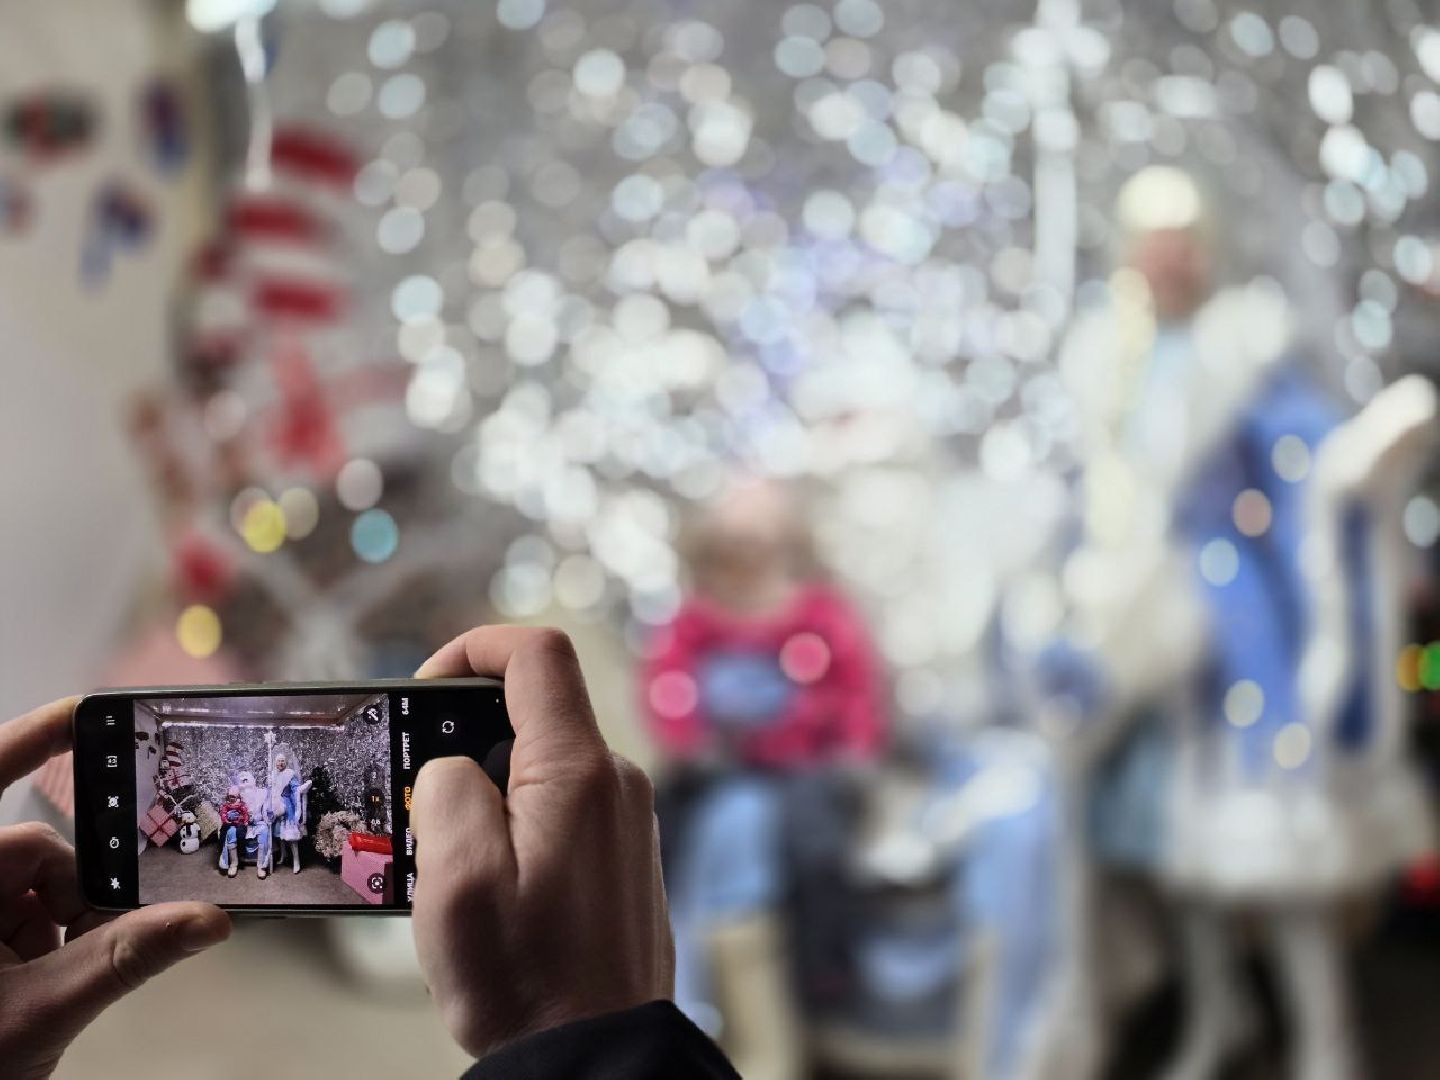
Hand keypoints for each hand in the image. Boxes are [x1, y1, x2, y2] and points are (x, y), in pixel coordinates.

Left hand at [0, 698, 229, 1078]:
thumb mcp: (38, 1014)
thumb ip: (125, 958)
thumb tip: (205, 918)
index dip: (33, 738)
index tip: (87, 710)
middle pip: (32, 850)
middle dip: (74, 890)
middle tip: (91, 936)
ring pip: (36, 888)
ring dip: (64, 927)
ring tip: (55, 984)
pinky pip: (25, 916)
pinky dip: (50, 943)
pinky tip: (44, 985)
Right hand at [411, 627, 673, 1056]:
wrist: (593, 1053)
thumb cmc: (527, 981)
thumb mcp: (457, 880)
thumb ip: (448, 791)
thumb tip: (455, 763)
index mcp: (578, 772)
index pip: (537, 654)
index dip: (474, 647)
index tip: (424, 688)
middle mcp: (615, 781)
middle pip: (533, 710)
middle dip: (464, 738)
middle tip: (419, 800)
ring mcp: (625, 816)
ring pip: (542, 763)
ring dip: (486, 791)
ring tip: (449, 861)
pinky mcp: (622, 850)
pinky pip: (561, 805)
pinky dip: (515, 822)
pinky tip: (488, 885)